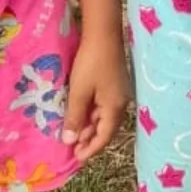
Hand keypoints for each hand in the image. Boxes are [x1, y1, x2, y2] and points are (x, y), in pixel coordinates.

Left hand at [61, 29, 129, 163]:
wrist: (103, 34)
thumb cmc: (91, 63)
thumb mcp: (79, 92)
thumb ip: (75, 117)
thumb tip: (69, 141)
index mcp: (115, 108)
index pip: (104, 137)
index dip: (90, 149)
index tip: (75, 157)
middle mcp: (121, 103)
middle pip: (106, 128)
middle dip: (89, 139)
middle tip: (70, 146)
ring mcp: (119, 93)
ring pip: (103, 117)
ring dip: (89, 126)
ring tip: (72, 132)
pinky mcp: (114, 84)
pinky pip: (103, 106)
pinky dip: (91, 113)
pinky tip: (79, 113)